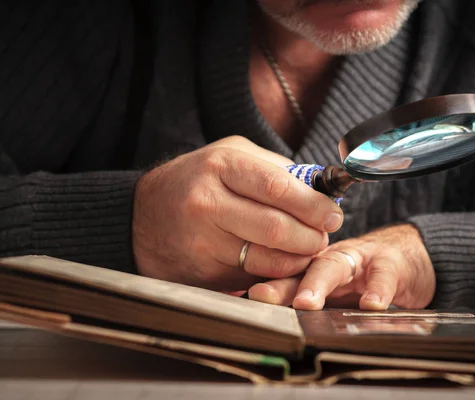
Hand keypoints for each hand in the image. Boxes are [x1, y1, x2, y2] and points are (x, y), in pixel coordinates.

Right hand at [132, 136, 343, 291]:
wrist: (141, 214)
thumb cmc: (196, 180)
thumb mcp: (230, 156)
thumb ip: (274, 169)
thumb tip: (321, 190)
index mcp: (220, 168)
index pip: (277, 188)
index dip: (313, 205)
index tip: (333, 215)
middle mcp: (208, 205)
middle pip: (276, 229)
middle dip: (311, 237)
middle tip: (323, 236)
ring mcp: (202, 244)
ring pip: (267, 261)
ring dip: (298, 260)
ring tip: (306, 250)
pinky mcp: (202, 274)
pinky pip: (252, 279)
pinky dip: (275, 275)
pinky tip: (280, 264)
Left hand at [247, 224, 434, 309]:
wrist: (407, 259)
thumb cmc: (362, 279)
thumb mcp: (334, 291)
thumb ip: (306, 301)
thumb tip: (266, 320)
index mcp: (313, 268)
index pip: (284, 277)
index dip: (267, 286)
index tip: (247, 299)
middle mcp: (329, 260)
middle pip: (301, 267)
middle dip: (281, 283)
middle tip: (262, 296)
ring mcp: (358, 259)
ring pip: (333, 266)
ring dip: (318, 283)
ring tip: (306, 303)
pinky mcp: (389, 263)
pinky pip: (382, 275)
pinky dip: (378, 289)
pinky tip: (372, 305)